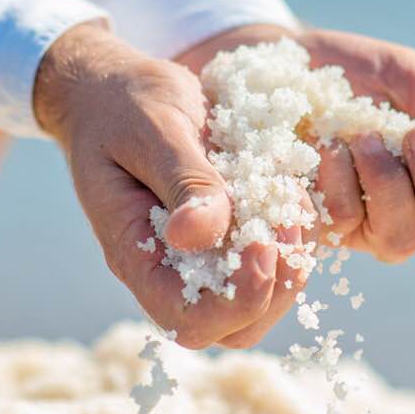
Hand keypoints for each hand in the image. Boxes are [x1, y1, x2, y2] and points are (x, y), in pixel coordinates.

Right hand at [33, 21, 308, 348]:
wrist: (118, 88)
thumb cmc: (125, 104)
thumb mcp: (153, 130)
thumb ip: (182, 182)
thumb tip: (196, 236)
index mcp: (137, 254)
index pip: (187, 321)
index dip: (235, 299)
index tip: (260, 241)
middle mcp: (172, 267)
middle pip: (236, 325)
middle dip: (277, 285)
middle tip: (286, 219)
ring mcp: (205, 253)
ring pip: (265, 299)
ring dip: (293, 258)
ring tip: (289, 199)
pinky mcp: (232, 231)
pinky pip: (276, 258)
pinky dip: (296, 232)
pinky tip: (288, 186)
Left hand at [177, 25, 414, 262]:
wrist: (268, 65)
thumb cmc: (344, 71)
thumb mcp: (403, 80)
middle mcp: (414, 210)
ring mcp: (367, 224)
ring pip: (402, 242)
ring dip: (391, 188)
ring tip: (363, 136)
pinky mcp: (321, 226)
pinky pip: (347, 228)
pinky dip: (342, 189)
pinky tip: (325, 151)